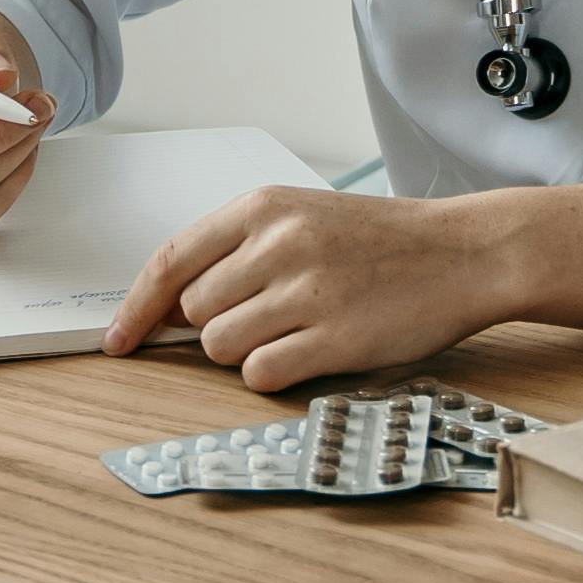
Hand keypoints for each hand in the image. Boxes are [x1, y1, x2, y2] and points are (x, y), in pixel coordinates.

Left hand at [104, 187, 520, 394]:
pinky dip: (274, 374)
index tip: (118, 341)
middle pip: (194, 312)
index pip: (170, 261)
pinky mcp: (334, 339)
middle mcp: (278, 244)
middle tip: (269, 316)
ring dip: (246, 351)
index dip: (136, 308)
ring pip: (220, 346)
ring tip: (297, 330)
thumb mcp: (303, 218)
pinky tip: (311, 352)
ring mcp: (306, 292)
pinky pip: (260, 374)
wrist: (464, 252)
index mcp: (263, 207)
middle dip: (217, 325)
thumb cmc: (380, 241)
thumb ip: (237, 252)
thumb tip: (171, 310)